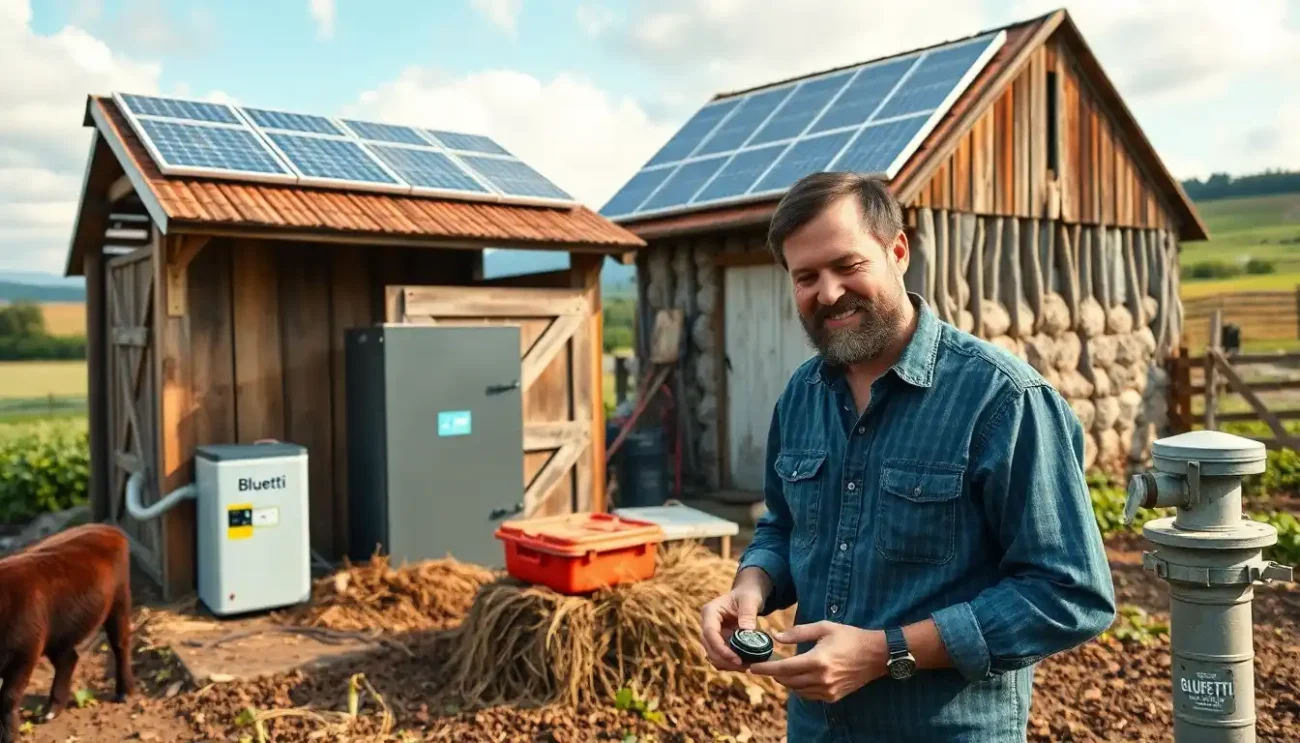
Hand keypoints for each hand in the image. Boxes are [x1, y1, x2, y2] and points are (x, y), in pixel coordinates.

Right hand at [700, 584, 765, 671]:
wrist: (748, 596)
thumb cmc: (748, 595)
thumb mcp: (750, 600)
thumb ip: (748, 614)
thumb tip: (747, 632)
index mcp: (710, 612)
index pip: (709, 632)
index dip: (720, 648)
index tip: (736, 659)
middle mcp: (707, 624)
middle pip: (709, 647)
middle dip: (725, 659)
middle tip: (745, 666)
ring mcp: (712, 635)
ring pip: (713, 656)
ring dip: (728, 664)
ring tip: (747, 667)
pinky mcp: (719, 643)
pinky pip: (720, 658)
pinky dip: (730, 664)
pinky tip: (745, 665)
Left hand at [747, 622, 886, 701]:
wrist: (876, 655)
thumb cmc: (850, 637)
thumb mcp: (824, 628)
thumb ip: (798, 632)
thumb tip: (776, 637)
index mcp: (817, 660)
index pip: (783, 668)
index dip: (765, 669)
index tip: (751, 667)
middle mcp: (821, 679)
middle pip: (787, 681)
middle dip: (773, 674)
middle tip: (765, 665)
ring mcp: (828, 690)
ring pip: (796, 690)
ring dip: (786, 681)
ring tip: (781, 669)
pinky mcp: (833, 697)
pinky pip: (808, 695)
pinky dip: (799, 688)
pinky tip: (798, 677)